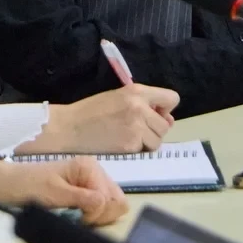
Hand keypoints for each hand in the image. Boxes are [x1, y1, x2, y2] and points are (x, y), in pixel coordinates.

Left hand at [0, 158, 127, 225]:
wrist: (9, 185)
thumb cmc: (28, 186)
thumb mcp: (53, 194)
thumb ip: (80, 199)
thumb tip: (103, 204)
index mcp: (89, 167)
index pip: (109, 198)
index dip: (96, 213)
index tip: (78, 218)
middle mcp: (95, 171)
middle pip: (117, 200)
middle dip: (102, 214)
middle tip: (81, 219)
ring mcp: (92, 181)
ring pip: (113, 204)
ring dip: (101, 216)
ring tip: (80, 217)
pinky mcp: (88, 190)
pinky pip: (104, 206)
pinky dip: (97, 215)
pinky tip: (82, 216)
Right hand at [34, 84, 179, 153]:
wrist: (70, 127)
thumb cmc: (92, 110)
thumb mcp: (119, 97)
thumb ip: (143, 104)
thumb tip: (167, 119)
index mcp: (137, 91)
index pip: (172, 98)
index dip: (165, 109)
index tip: (154, 114)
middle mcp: (140, 107)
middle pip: (165, 125)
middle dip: (155, 129)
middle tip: (138, 129)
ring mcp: (136, 127)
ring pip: (157, 140)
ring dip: (147, 142)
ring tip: (130, 137)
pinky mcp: (130, 145)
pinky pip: (144, 150)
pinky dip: (137, 150)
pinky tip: (122, 143)